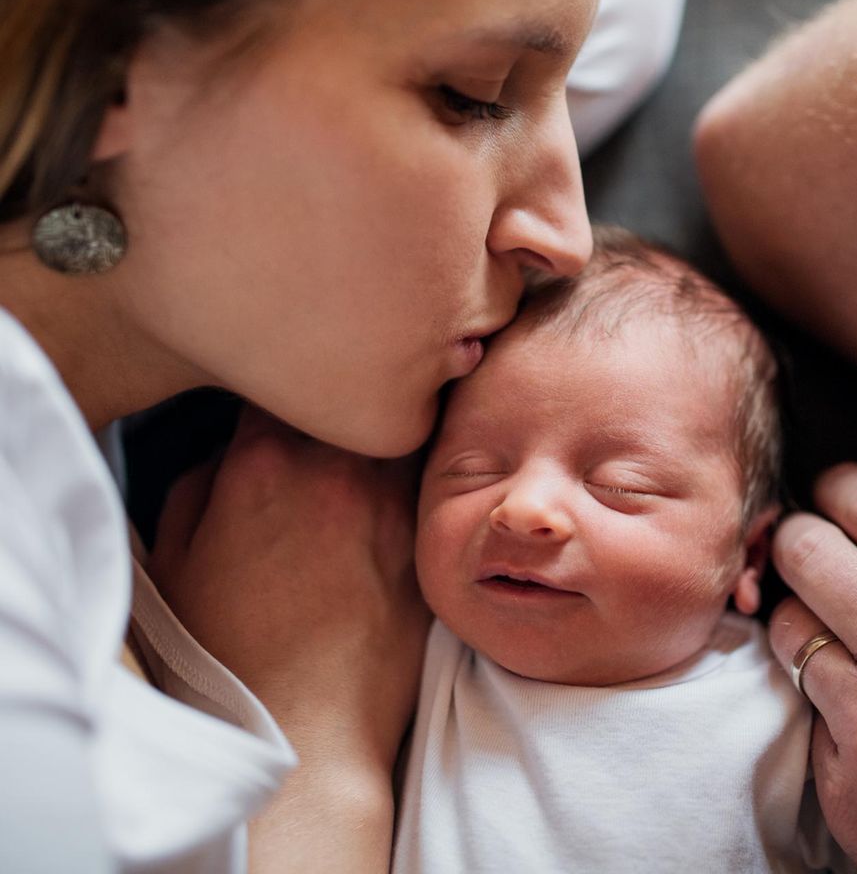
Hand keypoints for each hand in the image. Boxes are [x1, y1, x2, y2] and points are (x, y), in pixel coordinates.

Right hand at [149, 405, 430, 777]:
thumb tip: (224, 454)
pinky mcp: (424, 536)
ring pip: (393, 429)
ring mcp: (389, 500)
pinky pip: (423, 477)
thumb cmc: (228, 653)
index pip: (277, 384)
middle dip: (331, 403)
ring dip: (374, 434)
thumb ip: (195, 486)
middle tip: (326, 422)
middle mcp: (334, 467)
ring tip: (358, 458)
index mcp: (261, 463)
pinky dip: (407, 473)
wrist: (307, 730)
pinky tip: (390, 496)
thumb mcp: (175, 564)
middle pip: (343, 398)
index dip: (274, 387)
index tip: (274, 400)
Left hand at [768, 463, 856, 873]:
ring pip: (787, 614)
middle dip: (800, 548)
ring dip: (800, 620)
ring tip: (841, 640)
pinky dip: (810, 683)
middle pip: (805, 545)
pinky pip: (794, 680)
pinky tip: (848, 700)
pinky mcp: (855, 758)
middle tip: (817, 566)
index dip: (836, 493)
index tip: (833, 503)